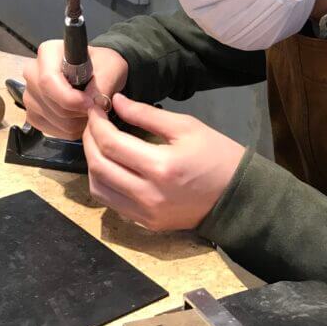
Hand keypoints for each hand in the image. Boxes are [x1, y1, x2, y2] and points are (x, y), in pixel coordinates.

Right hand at [22, 41, 127, 139]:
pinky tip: (78, 118)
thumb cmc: (102, 66)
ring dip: (76, 122)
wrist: (98, 75)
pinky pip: (50, 129)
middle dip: (78, 112)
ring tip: (88, 111)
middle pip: (51, 102)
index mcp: (48, 52)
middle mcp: (33, 72)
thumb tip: (94, 103)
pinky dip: (69, 129)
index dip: (71, 98)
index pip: (48, 81)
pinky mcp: (32, 113)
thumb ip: (104, 83)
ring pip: (53, 119)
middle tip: (95, 107)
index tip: (91, 103)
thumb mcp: (112, 67)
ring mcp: (30, 94)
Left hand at [82, 94, 245, 230]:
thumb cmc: (216, 155)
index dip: (97, 123)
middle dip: (89, 140)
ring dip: (92, 163)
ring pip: (99, 188)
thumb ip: (147, 115)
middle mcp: (148, 194)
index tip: (96, 108)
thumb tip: (116, 102)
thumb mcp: (187, 127)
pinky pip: (112, 203)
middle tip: (94, 123)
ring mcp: (145, 213)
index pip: (111, 143)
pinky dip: (104, 182)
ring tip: (99, 144)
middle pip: (99, 166)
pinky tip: (111, 166)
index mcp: (161, 167)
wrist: (237, 197)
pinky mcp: (146, 223)